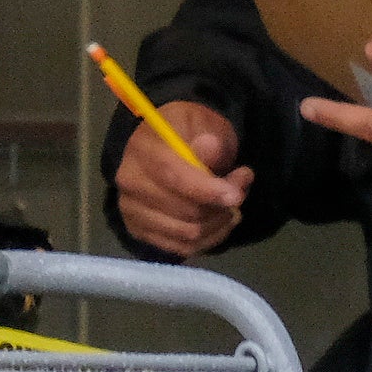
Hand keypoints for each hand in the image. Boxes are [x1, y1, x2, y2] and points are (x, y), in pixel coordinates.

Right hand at [112, 98, 250, 255]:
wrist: (162, 144)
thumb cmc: (186, 131)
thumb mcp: (202, 123)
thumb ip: (208, 139)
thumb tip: (210, 147)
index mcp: (143, 150)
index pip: (173, 176)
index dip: (207, 190)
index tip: (236, 195)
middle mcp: (131, 184)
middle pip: (185, 210)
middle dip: (221, 205)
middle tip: (241, 190)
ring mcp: (132, 211)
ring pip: (187, 233)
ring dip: (219, 224)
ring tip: (232, 207)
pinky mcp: (140, 231)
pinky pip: (182, 248)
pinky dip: (209, 239)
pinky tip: (220, 222)